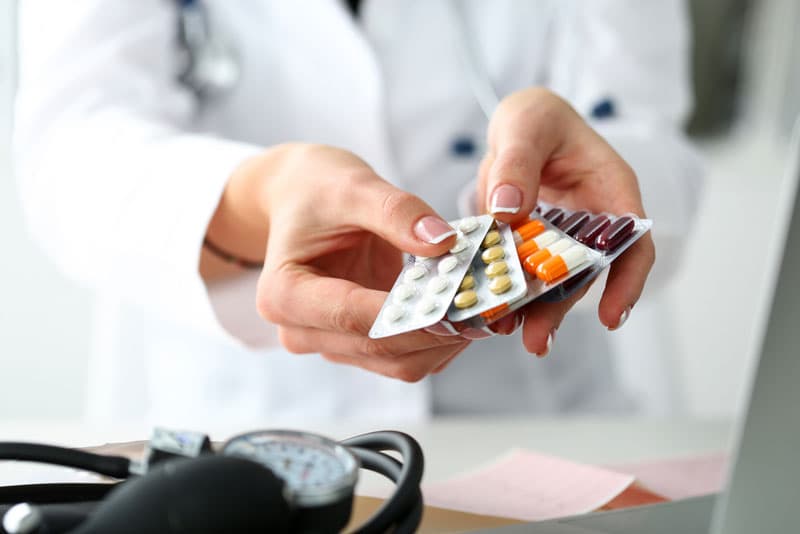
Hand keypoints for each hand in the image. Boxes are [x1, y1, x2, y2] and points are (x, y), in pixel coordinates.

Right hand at [205, 143, 470, 380]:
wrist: (303, 199)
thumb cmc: (317, 190)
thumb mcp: (353, 186)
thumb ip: (396, 212)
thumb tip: (443, 241)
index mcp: (284, 294)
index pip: (351, 315)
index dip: (407, 316)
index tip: (459, 303)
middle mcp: (302, 330)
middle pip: (380, 349)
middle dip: (438, 331)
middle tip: (491, 306)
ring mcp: (333, 342)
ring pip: (400, 362)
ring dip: (446, 341)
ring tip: (488, 307)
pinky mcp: (362, 343)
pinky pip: (409, 354)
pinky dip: (442, 339)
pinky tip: (469, 310)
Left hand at [478, 88, 655, 354]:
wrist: (516, 126)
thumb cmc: (536, 117)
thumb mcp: (526, 124)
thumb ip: (517, 162)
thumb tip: (508, 209)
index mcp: (610, 190)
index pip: (632, 242)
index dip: (627, 282)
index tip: (610, 317)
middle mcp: (590, 221)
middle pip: (586, 273)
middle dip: (562, 309)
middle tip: (537, 340)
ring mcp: (560, 237)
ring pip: (553, 281)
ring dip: (534, 310)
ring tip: (510, 334)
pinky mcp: (531, 246)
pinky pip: (523, 274)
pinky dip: (509, 293)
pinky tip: (491, 313)